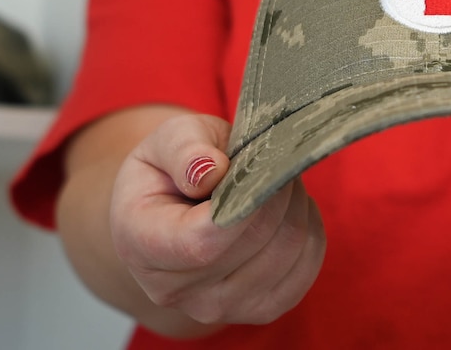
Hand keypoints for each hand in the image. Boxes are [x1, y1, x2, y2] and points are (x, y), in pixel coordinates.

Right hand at [108, 113, 325, 326]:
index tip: (262, 164)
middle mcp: (175, 290)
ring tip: (278, 182)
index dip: (243, 206)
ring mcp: (218, 308)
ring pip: (287, 253)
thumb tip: (209, 171)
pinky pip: (306, 268)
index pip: (202, 242)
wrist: (172, 209)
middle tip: (275, 158)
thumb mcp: (166, 140)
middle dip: (276, 191)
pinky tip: (288, 210)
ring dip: (296, 207)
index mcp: (142, 245)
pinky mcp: (259, 310)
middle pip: (254, 242)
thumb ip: (184, 150)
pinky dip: (308, 231)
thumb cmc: (170, 170)